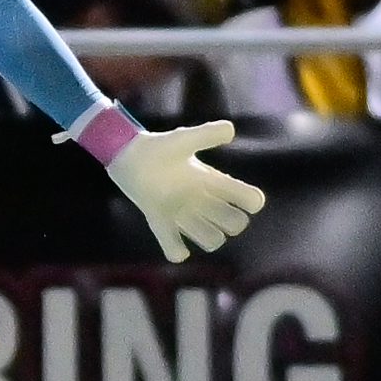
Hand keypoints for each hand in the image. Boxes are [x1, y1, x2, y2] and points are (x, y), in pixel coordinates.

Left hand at [105, 121, 266, 261]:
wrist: (129, 156)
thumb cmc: (160, 147)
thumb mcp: (185, 139)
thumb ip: (207, 135)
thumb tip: (230, 130)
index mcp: (213, 182)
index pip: (247, 199)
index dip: (251, 201)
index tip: (244, 198)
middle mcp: (204, 202)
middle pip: (234, 224)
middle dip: (231, 222)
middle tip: (213, 207)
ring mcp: (184, 215)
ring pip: (211, 240)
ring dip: (206, 236)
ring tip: (189, 221)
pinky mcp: (162, 223)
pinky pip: (175, 248)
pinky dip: (176, 250)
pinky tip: (174, 242)